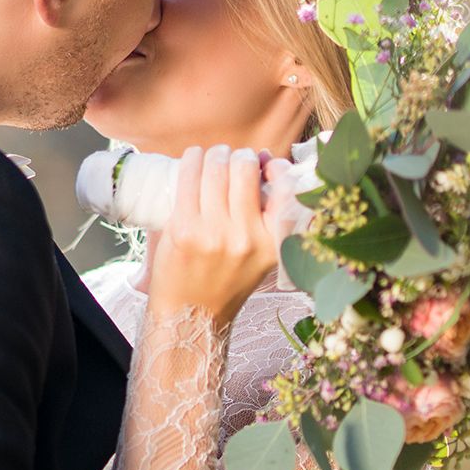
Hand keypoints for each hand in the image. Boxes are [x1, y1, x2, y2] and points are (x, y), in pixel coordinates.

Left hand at [144, 146, 296, 329]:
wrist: (191, 315)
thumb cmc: (225, 280)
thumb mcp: (260, 255)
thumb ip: (265, 215)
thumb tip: (260, 160)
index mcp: (272, 244)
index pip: (286, 188)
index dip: (276, 167)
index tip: (266, 165)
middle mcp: (247, 238)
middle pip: (245, 168)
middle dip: (238, 155)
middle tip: (231, 159)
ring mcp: (214, 233)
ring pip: (217, 167)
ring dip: (214, 154)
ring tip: (212, 158)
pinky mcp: (184, 229)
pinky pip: (189, 177)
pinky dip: (192, 159)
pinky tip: (193, 158)